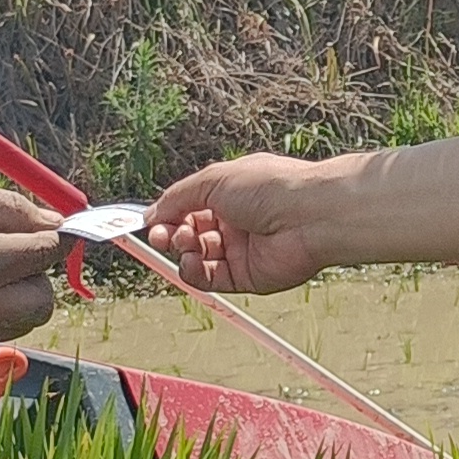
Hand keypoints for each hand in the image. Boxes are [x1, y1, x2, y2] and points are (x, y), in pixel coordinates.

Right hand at [146, 153, 366, 292]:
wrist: (310, 216)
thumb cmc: (270, 187)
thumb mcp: (214, 180)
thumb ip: (177, 197)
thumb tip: (149, 213)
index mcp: (230, 193)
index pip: (189, 207)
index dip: (168, 214)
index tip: (149, 220)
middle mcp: (235, 222)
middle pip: (189, 233)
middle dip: (170, 233)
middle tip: (161, 234)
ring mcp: (241, 250)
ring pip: (197, 257)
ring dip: (182, 251)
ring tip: (184, 241)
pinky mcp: (247, 276)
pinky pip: (210, 279)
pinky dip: (194, 272)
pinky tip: (193, 260)